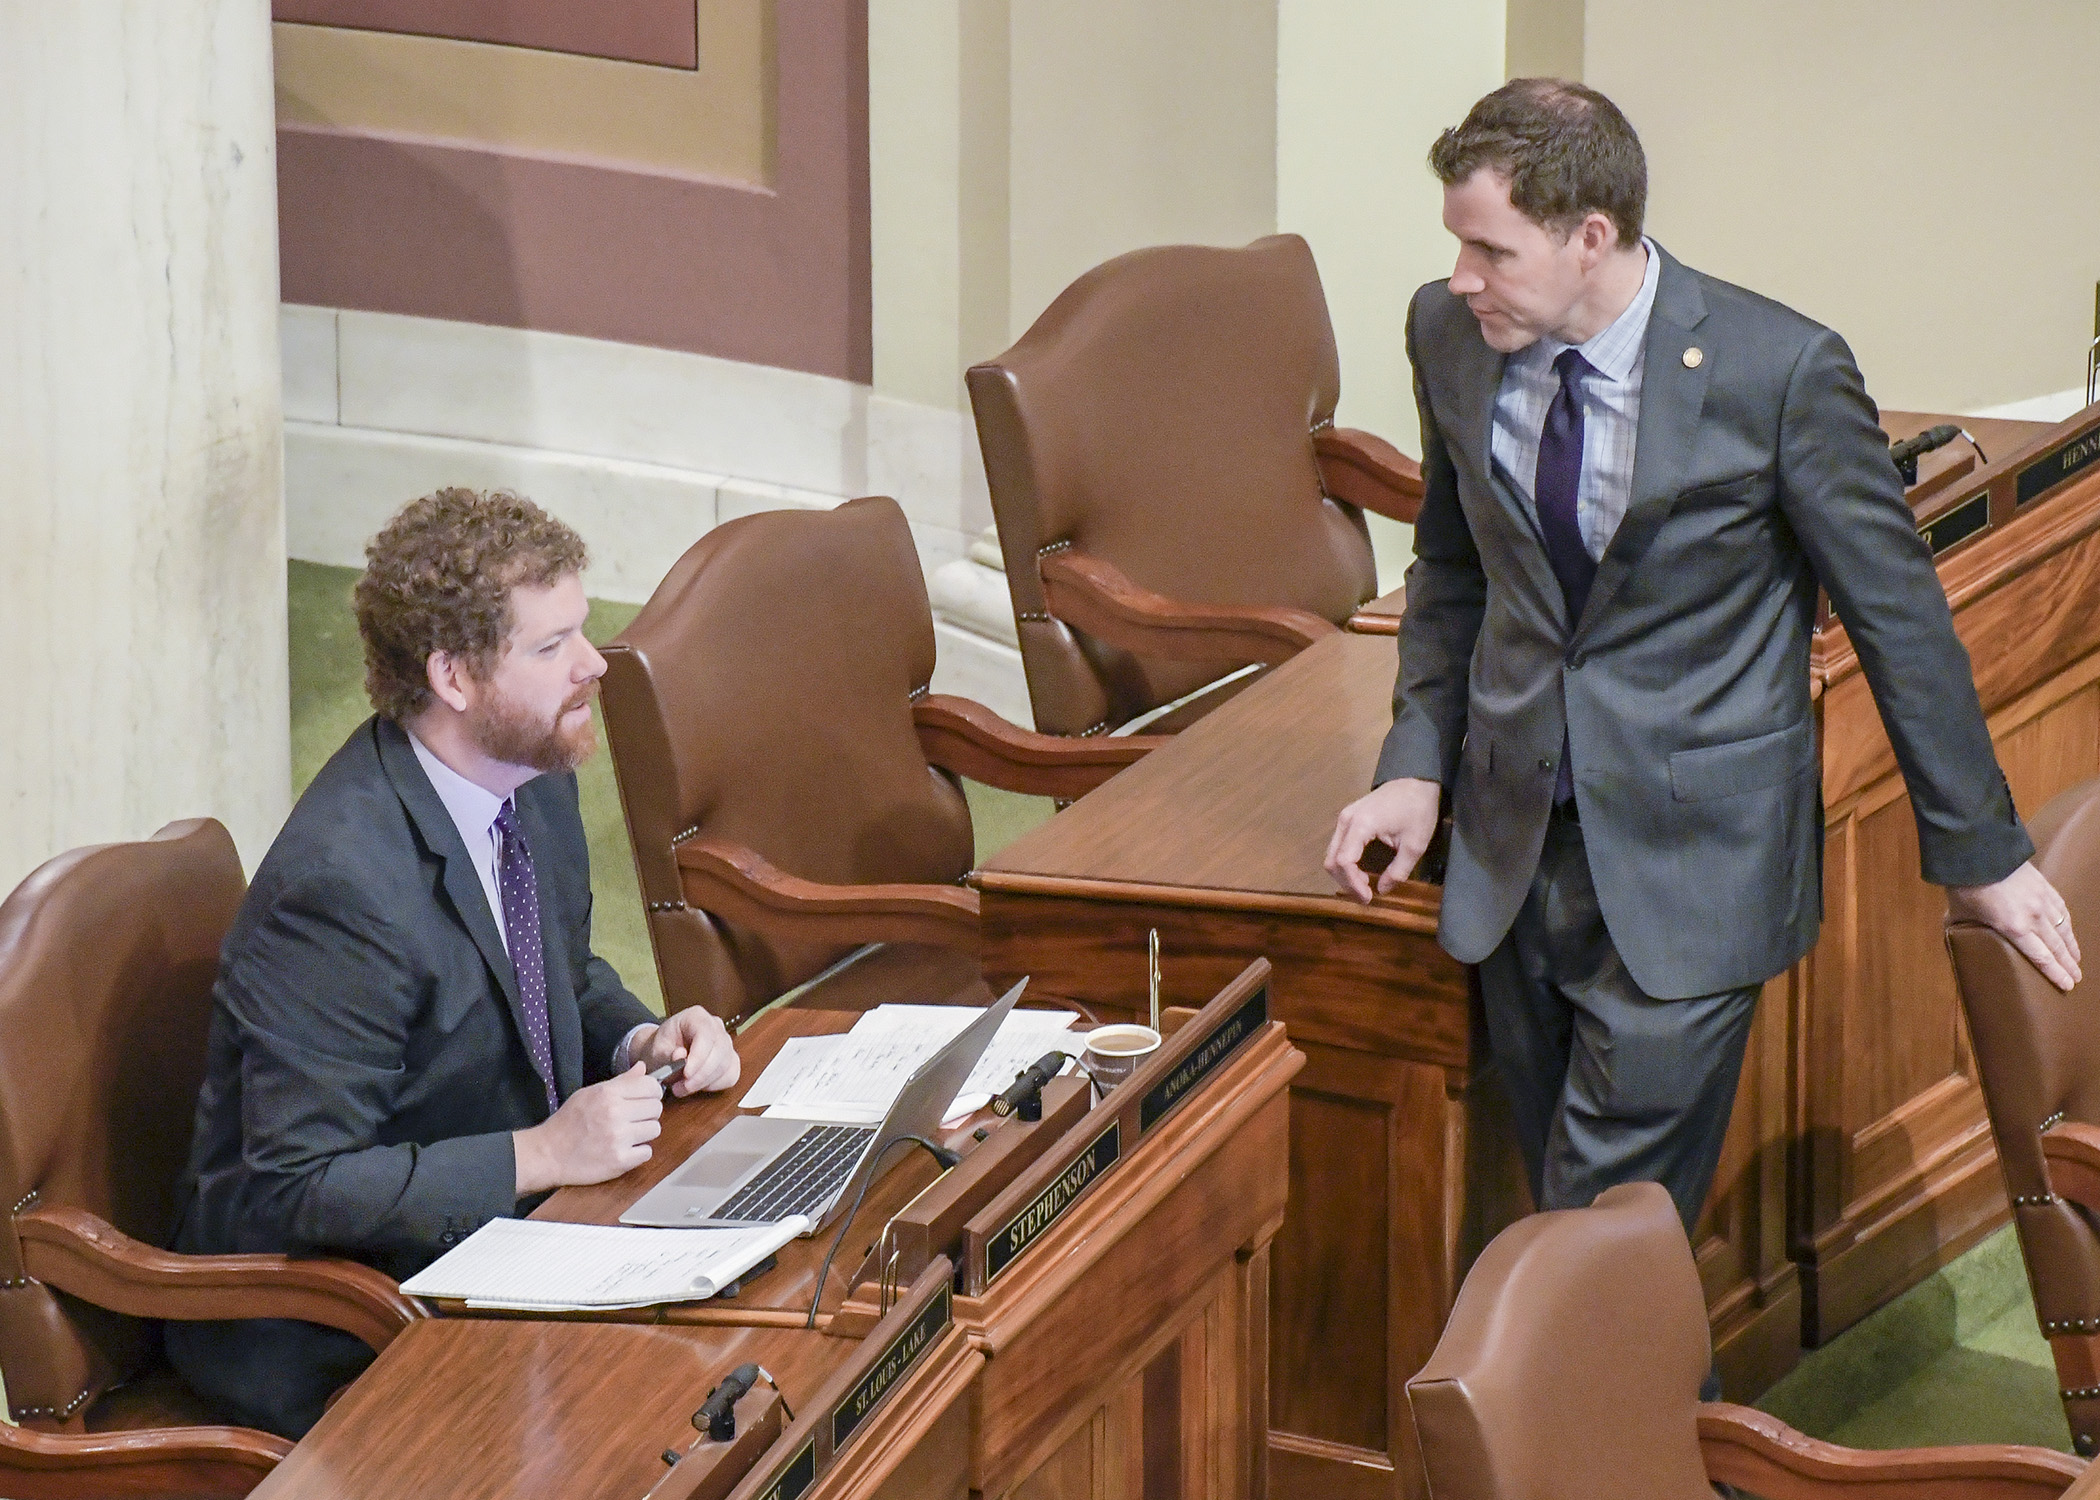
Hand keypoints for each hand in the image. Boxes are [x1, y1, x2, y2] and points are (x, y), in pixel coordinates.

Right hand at [513, 1064, 663, 1194]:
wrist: (548, 1154)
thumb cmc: (568, 1122)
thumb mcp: (589, 1094)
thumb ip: (620, 1081)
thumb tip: (643, 1068)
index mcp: (607, 1094)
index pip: (651, 1086)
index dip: (651, 1093)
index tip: (644, 1099)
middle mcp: (615, 1113)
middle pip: (656, 1108)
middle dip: (647, 1114)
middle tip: (632, 1120)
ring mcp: (618, 1138)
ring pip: (655, 1130)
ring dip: (643, 1134)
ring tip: (626, 1135)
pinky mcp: (620, 1161)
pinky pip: (647, 1153)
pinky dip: (638, 1153)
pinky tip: (623, 1150)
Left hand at [632, 1007, 740, 1097]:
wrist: (664, 1054)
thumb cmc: (661, 1048)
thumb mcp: (657, 1050)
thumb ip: (666, 1053)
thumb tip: (680, 1056)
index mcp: (696, 1016)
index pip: (705, 1035)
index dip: (698, 1057)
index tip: (686, 1074)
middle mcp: (715, 1026)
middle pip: (719, 1051)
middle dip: (701, 1075)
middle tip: (681, 1087)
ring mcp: (726, 1042)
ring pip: (725, 1065)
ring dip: (704, 1082)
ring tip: (683, 1088)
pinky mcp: (731, 1059)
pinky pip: (730, 1075)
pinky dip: (715, 1085)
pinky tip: (699, 1085)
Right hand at [1325, 778, 1441, 903]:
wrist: (1416, 781)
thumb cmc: (1418, 810)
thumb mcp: (1414, 845)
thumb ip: (1398, 871)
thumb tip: (1382, 890)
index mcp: (1361, 825)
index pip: (1344, 861)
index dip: (1353, 884)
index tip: (1368, 898)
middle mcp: (1346, 820)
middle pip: (1332, 860)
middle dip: (1346, 882)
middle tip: (1365, 896)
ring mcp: (1345, 817)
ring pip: (1332, 853)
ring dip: (1344, 874)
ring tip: (1364, 886)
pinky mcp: (1348, 818)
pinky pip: (1338, 845)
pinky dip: (1345, 862)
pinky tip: (1361, 871)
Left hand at [1947, 861, 2081, 992]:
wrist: (1978, 851)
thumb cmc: (1964, 885)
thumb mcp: (1957, 913)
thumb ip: (1958, 929)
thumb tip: (1951, 940)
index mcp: (2013, 928)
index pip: (2041, 957)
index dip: (2056, 973)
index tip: (2068, 985)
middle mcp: (2034, 917)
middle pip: (2057, 946)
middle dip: (2068, 965)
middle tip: (2077, 979)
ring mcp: (2042, 900)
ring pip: (2064, 928)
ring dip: (2072, 946)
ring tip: (2077, 959)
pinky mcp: (2045, 886)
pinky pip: (2062, 910)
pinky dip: (2068, 924)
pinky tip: (2070, 931)